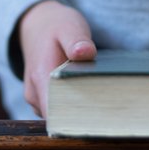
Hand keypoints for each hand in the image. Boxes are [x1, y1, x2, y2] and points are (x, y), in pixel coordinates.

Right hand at [17, 0, 96, 117]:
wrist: (38, 25)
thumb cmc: (56, 26)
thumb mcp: (68, 26)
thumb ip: (76, 40)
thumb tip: (85, 53)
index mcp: (41, 79)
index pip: (56, 116)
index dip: (77, 124)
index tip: (102, 121)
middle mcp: (35, 95)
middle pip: (61, 120)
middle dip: (85, 118)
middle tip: (113, 109)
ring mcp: (38, 99)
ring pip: (61, 117)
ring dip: (81, 112)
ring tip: (104, 99)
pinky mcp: (45, 100)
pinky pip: (61, 111)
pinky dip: (76, 106)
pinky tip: (93, 95)